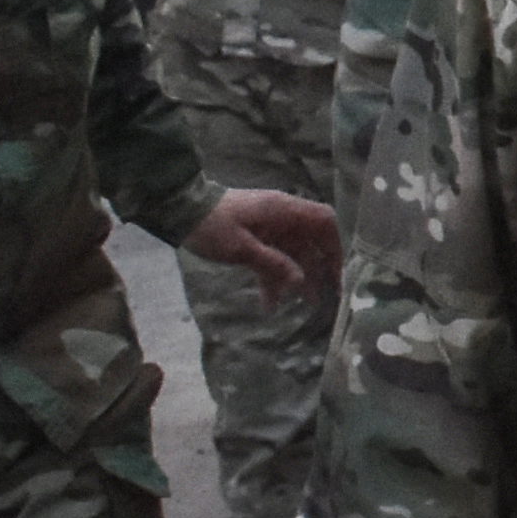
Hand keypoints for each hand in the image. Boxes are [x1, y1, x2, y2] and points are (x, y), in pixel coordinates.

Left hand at [184, 186, 337, 301]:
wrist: (181, 211)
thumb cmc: (213, 225)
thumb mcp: (242, 247)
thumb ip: (273, 264)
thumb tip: (301, 281)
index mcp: (284, 210)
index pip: (324, 221)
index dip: (334, 245)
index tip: (335, 272)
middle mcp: (282, 217)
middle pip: (311, 242)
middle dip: (319, 269)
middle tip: (325, 298)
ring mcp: (268, 228)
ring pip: (292, 254)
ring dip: (297, 278)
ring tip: (303, 307)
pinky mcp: (255, 239)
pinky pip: (272, 259)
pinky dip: (273, 279)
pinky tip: (269, 305)